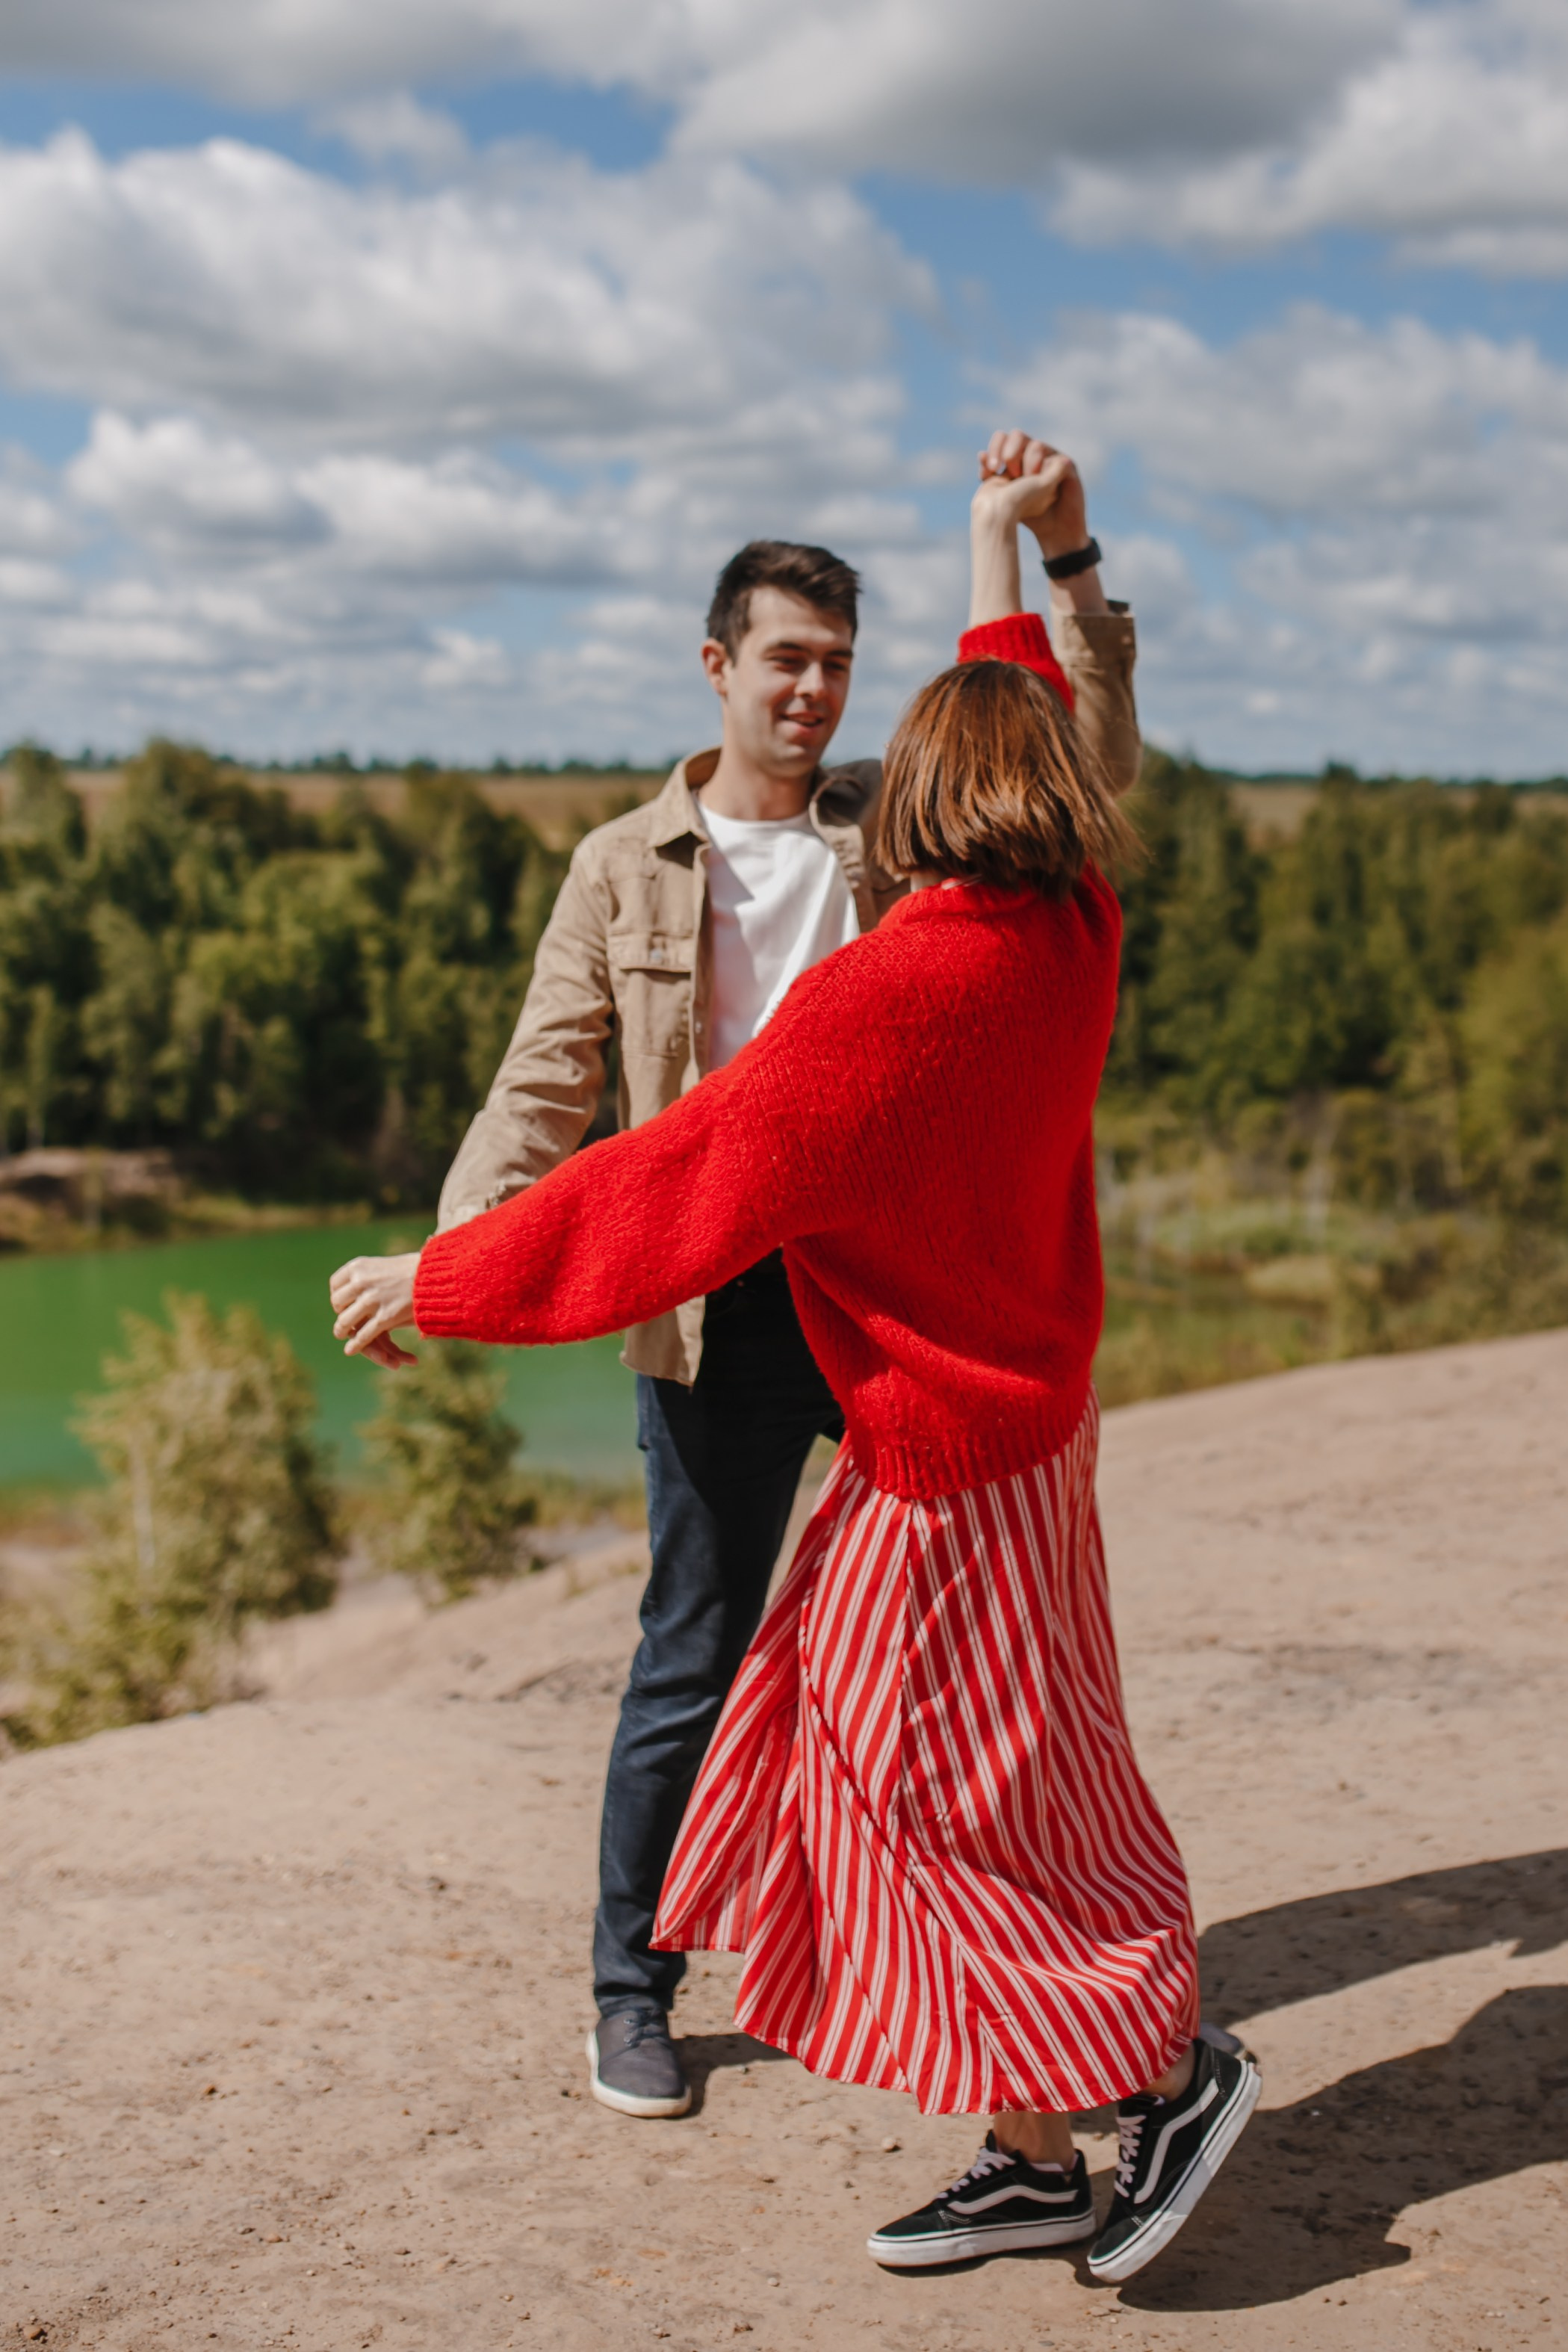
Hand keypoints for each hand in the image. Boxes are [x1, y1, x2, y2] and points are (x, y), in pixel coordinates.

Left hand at [330, 1251, 421, 1367]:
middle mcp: (361, 1281)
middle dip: (340, 1312)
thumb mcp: (384, 1265)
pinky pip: (364, 1334)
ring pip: (346, 1320)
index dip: (338, 1296)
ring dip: (342, 1330)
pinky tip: (350, 1349)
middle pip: (337, 1303)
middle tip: (345, 1318)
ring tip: (342, 1334)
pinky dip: (356, 1344)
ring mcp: (372, 1299)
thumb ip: (368, 1276)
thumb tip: (354, 1288)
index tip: (343, 1302)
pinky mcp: (386, 1316)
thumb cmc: (415, 1269)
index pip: (336, 1284)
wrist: (437, 1275)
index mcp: (359, 1266)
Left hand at [974, 428, 1089, 561]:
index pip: (1002, 439)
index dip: (994, 449)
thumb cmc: (1029, 513)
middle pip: (1017, 436)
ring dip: (1027, 462)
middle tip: (1003, 470)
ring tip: (1025, 480)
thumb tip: (980, 454)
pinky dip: (1046, 469)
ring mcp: (1051, 457)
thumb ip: (993, 478)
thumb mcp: (1006, 496)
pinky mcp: (1067, 466)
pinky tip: (1038, 481)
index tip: (988, 471)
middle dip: (1008, 452)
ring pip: (1036, 445)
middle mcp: (1034, 453)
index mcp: (1017, 456)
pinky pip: (1056, 459)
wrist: (1053, 530)